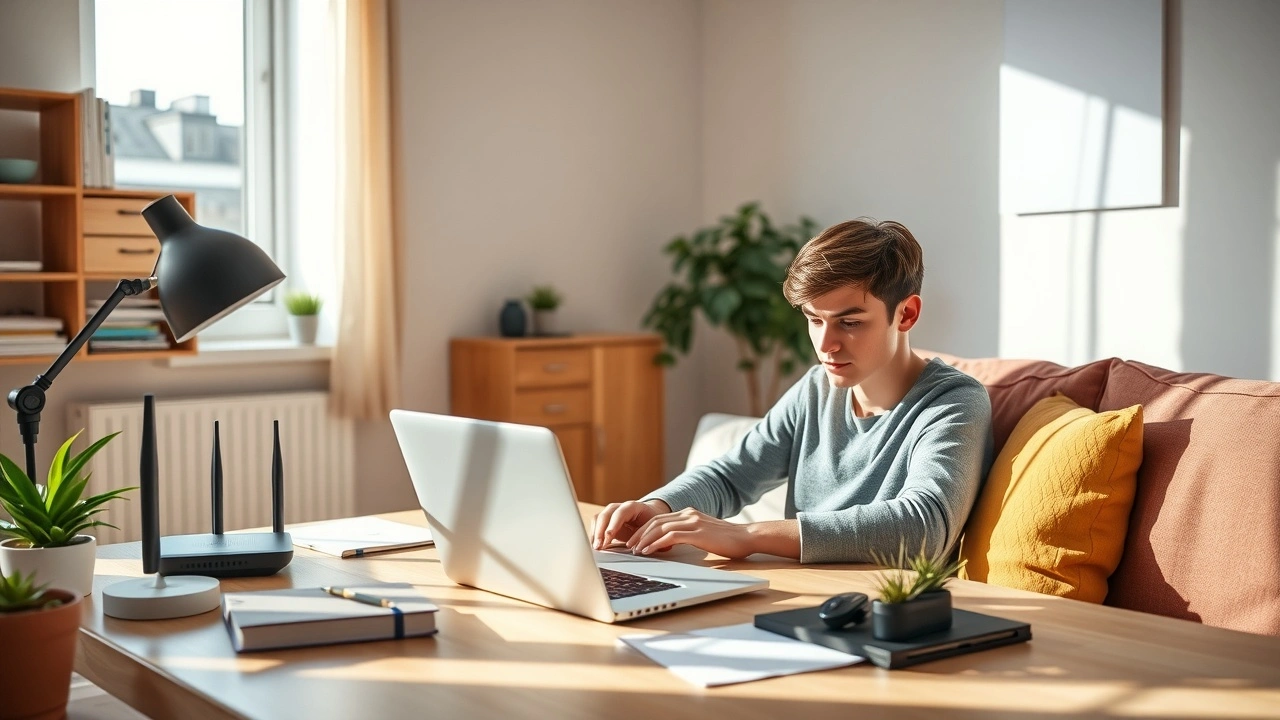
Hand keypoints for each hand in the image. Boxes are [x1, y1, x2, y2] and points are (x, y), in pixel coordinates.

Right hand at [592, 499, 669, 549]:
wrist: (648, 515)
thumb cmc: (652, 522)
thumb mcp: (655, 527)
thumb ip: (655, 536)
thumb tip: (662, 547)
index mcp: (633, 506)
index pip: (620, 513)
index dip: (614, 524)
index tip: (608, 536)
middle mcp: (619, 507)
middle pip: (605, 515)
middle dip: (600, 531)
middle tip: (599, 546)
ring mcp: (611, 512)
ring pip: (598, 519)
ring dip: (595, 533)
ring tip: (596, 547)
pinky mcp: (606, 520)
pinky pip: (596, 525)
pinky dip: (594, 534)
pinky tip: (596, 545)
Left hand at [626, 507, 756, 559]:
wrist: (748, 537)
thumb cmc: (728, 541)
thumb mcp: (703, 534)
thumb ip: (688, 534)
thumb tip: (671, 544)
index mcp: (689, 514)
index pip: (659, 519)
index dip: (644, 530)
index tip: (634, 540)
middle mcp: (689, 514)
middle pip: (656, 521)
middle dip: (640, 534)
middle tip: (629, 546)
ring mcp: (693, 522)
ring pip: (660, 528)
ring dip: (645, 540)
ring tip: (635, 550)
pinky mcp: (697, 532)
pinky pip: (671, 537)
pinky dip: (657, 544)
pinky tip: (649, 552)